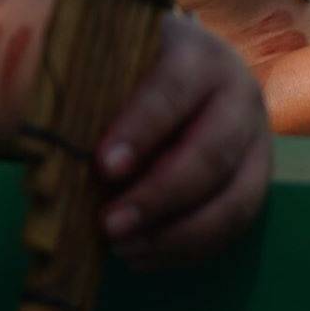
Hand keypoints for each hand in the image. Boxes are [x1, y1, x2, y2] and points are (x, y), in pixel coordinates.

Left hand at [95, 14, 271, 266]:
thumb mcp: (110, 67)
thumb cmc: (128, 73)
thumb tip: (52, 151)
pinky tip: (143, 255)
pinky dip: (189, 248)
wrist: (178, 73)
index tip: (104, 166)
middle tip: (109, 225)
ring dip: (178, 233)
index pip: (174, 90)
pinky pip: (235, 223)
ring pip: (234, 197)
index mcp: (198, 56)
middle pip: (212, 152)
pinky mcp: (256, 177)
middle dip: (159, 195)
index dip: (141, 129)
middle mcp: (239, 94)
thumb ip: (87, 99)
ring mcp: (256, 139)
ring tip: (123, 249)